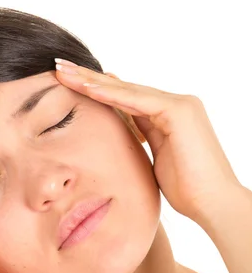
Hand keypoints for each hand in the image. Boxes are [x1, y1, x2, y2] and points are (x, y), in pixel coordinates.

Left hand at [54, 58, 242, 226]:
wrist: (213, 204)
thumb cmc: (187, 190)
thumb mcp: (155, 158)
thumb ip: (142, 138)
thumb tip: (121, 130)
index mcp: (169, 114)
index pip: (126, 97)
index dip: (97, 89)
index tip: (70, 83)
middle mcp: (175, 103)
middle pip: (123, 88)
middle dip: (89, 78)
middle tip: (59, 68)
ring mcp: (179, 103)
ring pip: (126, 90)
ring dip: (92, 81)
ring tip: (63, 72)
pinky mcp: (178, 110)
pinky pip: (136, 100)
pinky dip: (110, 94)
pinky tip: (86, 87)